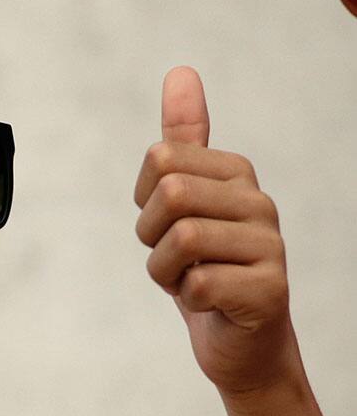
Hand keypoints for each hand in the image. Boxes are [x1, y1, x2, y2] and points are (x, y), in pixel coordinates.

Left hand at [134, 67, 302, 397]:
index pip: (161, 157)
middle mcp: (259, 201)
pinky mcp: (269, 290)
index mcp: (236, 173)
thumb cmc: (205, 270)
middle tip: (172, 258)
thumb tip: (181, 72)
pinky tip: (208, 303)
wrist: (239, 343)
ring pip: (182, 239)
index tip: (166, 226)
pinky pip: (197, 284)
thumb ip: (184, 140)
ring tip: (188, 280)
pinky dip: (187, 299)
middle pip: (171, 193)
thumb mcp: (184, 204)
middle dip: (151, 235)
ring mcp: (270, 245)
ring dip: (165, 271)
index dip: (145, 201)